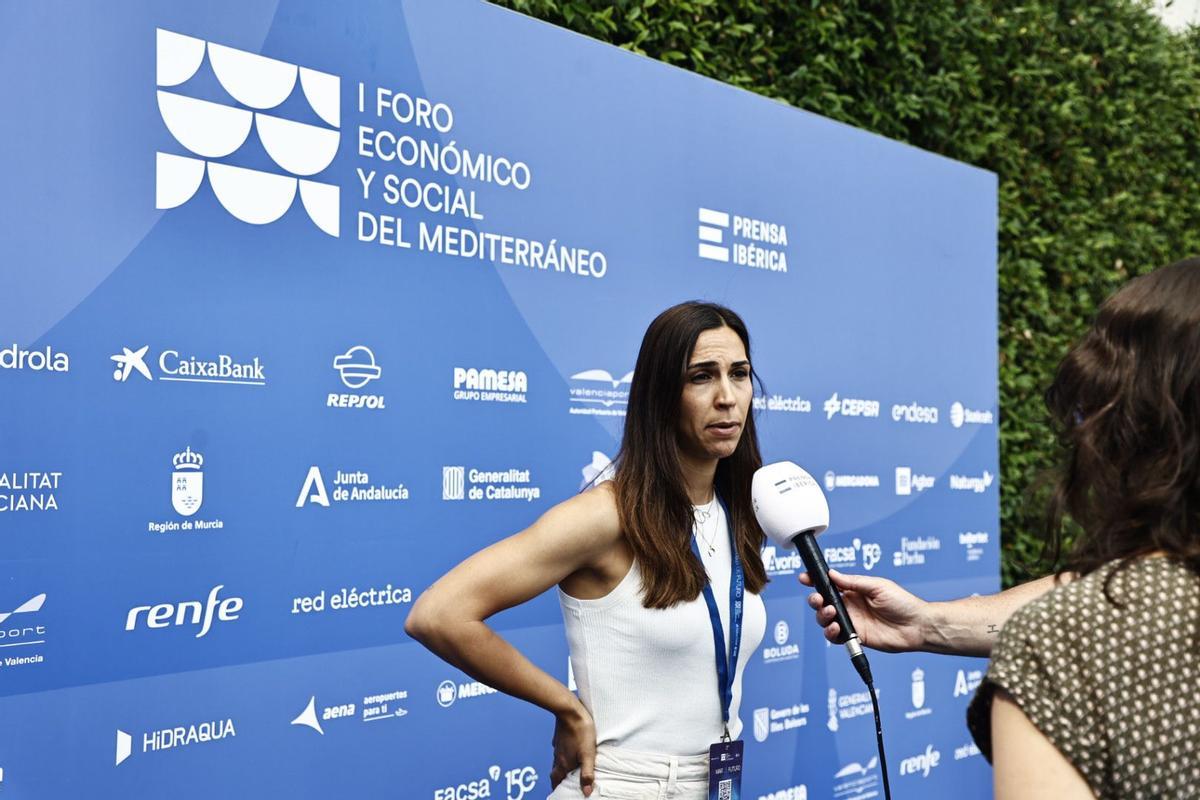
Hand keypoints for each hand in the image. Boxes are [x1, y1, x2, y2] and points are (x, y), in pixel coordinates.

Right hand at [550, 701, 595, 795]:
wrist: (569, 710)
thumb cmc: (581, 731)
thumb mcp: (588, 754)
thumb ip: (587, 773)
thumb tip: (587, 792)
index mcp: (563, 763)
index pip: (556, 780)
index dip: (557, 787)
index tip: (560, 792)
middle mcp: (558, 756)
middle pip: (555, 772)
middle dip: (559, 779)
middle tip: (564, 782)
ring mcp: (557, 745)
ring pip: (557, 760)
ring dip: (562, 766)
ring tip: (570, 768)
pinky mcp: (559, 736)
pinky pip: (560, 749)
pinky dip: (564, 753)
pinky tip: (571, 749)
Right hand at [799, 569, 928, 652]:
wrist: (917, 626)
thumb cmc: (902, 603)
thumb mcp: (877, 585)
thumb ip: (853, 582)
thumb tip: (832, 574)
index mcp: (853, 590)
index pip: (829, 584)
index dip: (815, 581)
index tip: (805, 578)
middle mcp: (850, 605)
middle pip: (822, 602)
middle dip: (815, 600)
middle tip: (819, 600)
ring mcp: (851, 621)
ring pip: (825, 620)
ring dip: (822, 616)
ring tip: (831, 613)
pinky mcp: (855, 637)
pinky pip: (835, 636)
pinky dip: (831, 633)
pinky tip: (837, 628)